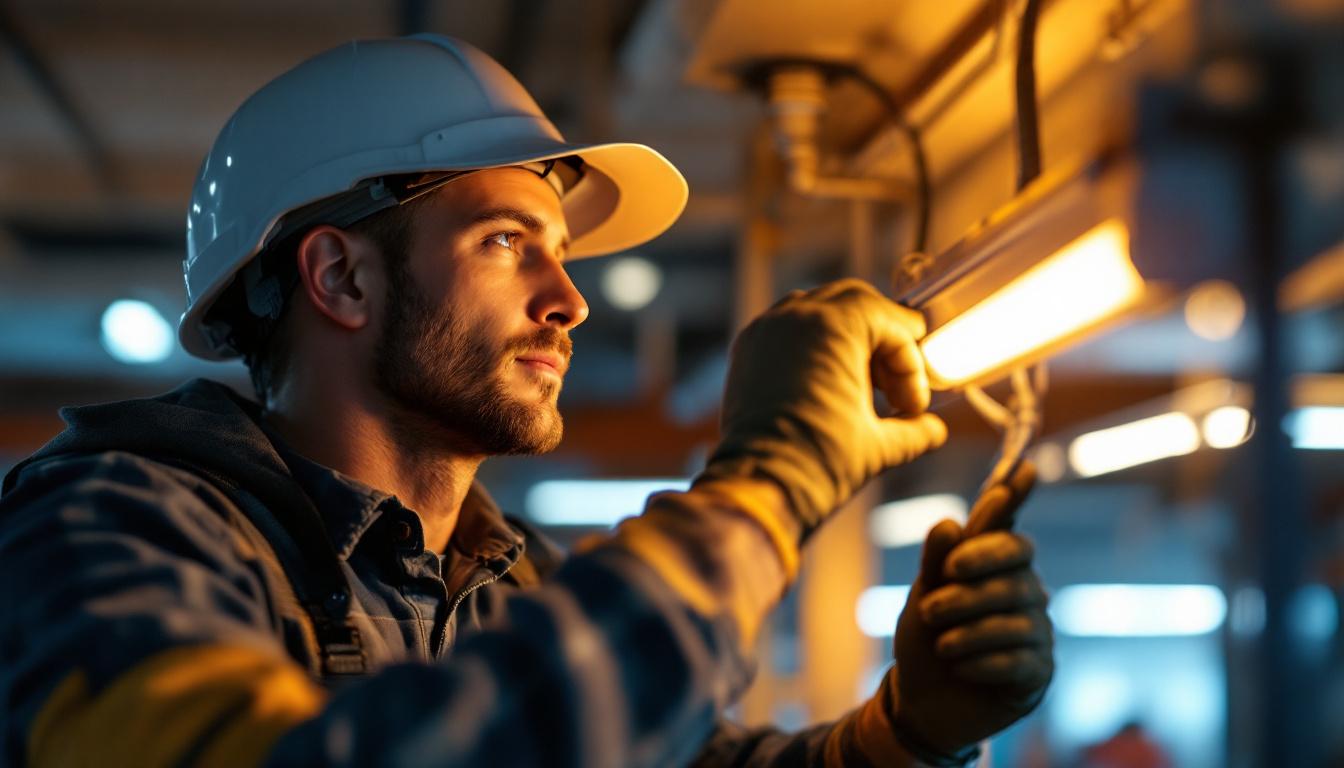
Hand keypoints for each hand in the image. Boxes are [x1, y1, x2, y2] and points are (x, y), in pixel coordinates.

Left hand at [697, 279, 946, 542]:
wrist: (756, 487)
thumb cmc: (818, 463)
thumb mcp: (880, 446)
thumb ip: (915, 430)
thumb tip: (932, 430)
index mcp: (834, 326)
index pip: (890, 321)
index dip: (910, 362)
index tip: (913, 404)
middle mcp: (796, 314)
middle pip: (857, 301)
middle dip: (884, 337)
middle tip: (896, 382)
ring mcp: (766, 327)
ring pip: (820, 307)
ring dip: (849, 336)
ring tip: (863, 384)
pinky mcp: (746, 347)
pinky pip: (788, 325)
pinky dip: (813, 343)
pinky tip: (828, 382)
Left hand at [889, 462, 1053, 755]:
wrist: (921, 700)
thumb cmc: (926, 636)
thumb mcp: (921, 594)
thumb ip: (935, 561)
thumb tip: (951, 522)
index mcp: (993, 564)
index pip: (1007, 523)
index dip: (1017, 497)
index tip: (1027, 468)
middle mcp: (1024, 588)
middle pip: (1015, 564)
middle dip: (970, 580)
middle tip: (930, 604)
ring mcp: (1037, 628)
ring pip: (1014, 613)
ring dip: (967, 629)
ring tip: (940, 644)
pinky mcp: (1040, 669)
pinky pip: (1019, 656)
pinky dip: (980, 661)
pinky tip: (959, 667)